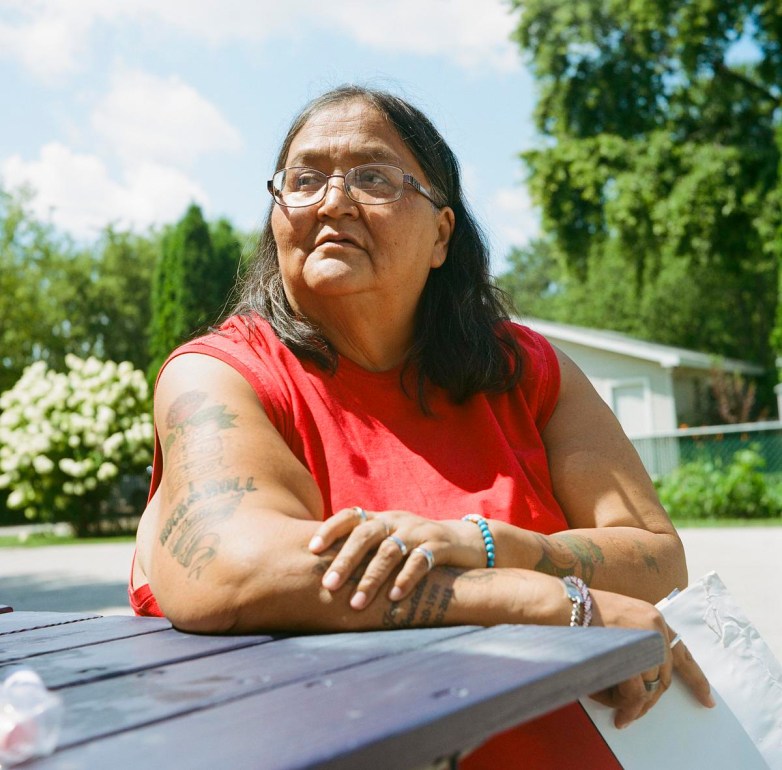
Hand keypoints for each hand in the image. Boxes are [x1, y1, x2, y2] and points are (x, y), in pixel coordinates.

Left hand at [308, 507, 483, 608]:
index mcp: (381, 518)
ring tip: (357, 602)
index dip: (330, 528)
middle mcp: (396, 521)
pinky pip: (420, 561)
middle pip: (365, 534)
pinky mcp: (439, 546)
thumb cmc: (417, 548)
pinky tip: (394, 598)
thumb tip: (323, 574)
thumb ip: (366, 551)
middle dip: (345, 560)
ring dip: (372, 578)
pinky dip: (406, 579)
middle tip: (328, 585)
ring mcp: (418, 531)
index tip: (312, 549)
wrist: (466, 543)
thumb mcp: (391, 542)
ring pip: (390, 551)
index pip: (350, 515)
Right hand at [588, 589, 714, 727]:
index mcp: (653, 617)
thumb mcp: (617, 617)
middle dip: (651, 699)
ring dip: (637, 706)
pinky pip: (636, 693)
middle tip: (636, 713)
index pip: (682, 652)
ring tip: (622, 716)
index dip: (695, 679)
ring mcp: (645, 641)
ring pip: (650, 688)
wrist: (560, 603)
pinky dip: (628, 707)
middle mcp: (655, 627)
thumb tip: (639, 674)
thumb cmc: (579, 610)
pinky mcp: (632, 655)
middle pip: (664, 676)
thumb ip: (635, 638)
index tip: (707, 699)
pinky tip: (619, 714)